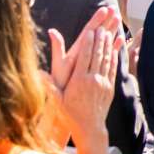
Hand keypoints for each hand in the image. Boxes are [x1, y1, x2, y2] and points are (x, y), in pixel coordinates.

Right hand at [49, 5, 122, 141]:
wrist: (89, 127)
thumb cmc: (69, 113)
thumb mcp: (57, 100)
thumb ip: (50, 85)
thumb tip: (38, 73)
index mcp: (78, 81)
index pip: (84, 58)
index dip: (88, 43)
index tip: (90, 31)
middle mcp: (92, 80)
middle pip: (96, 55)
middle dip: (99, 39)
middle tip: (102, 25)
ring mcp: (103, 83)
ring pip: (106, 60)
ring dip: (108, 45)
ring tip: (109, 32)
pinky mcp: (110, 87)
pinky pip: (113, 68)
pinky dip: (114, 57)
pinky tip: (115, 48)